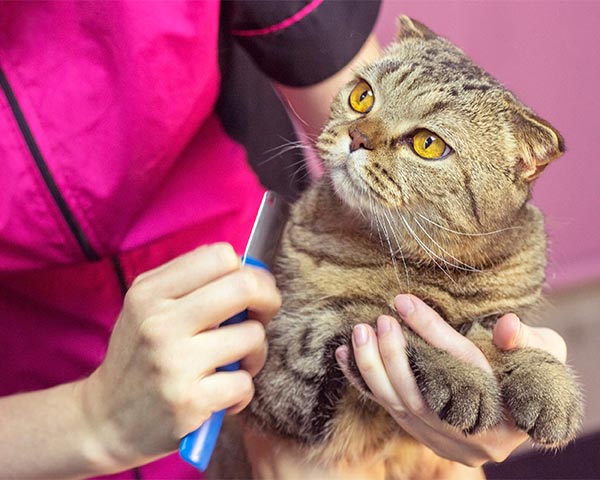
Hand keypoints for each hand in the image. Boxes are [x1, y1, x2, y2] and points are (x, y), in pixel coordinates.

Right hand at [78, 243, 280, 470]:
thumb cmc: (139, 357)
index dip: (248, 271)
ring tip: (233, 363)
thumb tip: (246, 269)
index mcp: (149, 292)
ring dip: (255, 352)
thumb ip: (189, 283)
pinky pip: (245, 383)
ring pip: (252, 336)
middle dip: (268, 300)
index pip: (220, 256)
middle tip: (261, 316)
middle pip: (244, 287)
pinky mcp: (190, 401)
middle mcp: (159, 323)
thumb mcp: (146, 308)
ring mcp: (174, 362)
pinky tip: (219, 394)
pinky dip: (241, 391)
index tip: (250, 290)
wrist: (105, 420)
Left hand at [336, 294, 567, 467]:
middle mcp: (472, 436)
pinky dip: (363, 381)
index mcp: (505, 414)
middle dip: (395, 356)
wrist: (520, 409)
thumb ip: (529, 340)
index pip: (462, 370)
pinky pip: (386, 409)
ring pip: (398, 407)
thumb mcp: (546, 353)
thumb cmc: (533, 374)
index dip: (431, 332)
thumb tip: (506, 325)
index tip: (404, 300)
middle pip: (422, 397)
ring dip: (372, 368)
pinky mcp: (422, 434)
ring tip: (359, 331)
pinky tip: (344, 354)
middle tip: (380, 319)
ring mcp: (443, 440)